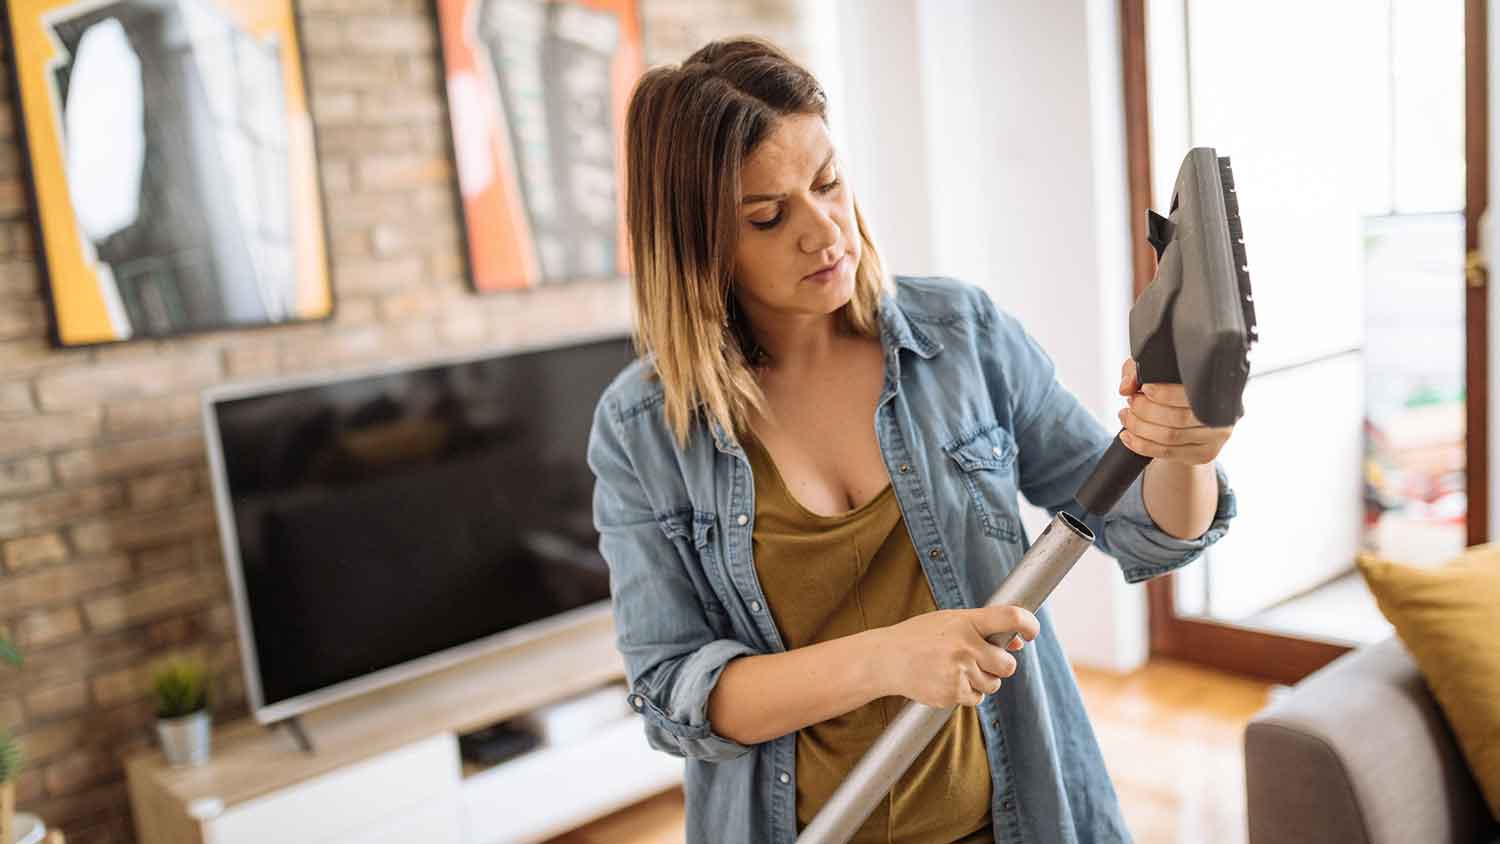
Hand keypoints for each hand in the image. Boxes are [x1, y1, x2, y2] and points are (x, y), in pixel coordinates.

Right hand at [874, 606, 1039, 707]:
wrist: (886, 659)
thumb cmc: (920, 636)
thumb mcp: (950, 622)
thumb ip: (984, 629)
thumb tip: (1017, 643)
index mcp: (966, 622)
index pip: (1010, 618)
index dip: (1029, 625)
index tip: (1032, 632)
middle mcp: (965, 647)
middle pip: (1007, 665)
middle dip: (1000, 665)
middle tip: (982, 659)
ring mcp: (958, 672)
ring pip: (993, 685)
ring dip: (982, 680)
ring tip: (955, 668)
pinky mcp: (951, 694)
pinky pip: (976, 698)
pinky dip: (966, 692)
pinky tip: (946, 680)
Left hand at [1116, 358, 1234, 465]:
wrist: (1192, 421)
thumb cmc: (1175, 393)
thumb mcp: (1157, 374)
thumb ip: (1139, 371)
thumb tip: (1126, 387)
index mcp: (1217, 391)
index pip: (1190, 394)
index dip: (1164, 393)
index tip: (1144, 388)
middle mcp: (1222, 416)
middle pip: (1178, 417)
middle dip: (1145, 410)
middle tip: (1130, 403)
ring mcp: (1215, 439)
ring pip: (1170, 436)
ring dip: (1140, 428)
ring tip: (1126, 417)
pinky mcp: (1204, 455)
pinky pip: (1168, 452)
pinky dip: (1141, 445)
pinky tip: (1128, 437)